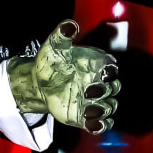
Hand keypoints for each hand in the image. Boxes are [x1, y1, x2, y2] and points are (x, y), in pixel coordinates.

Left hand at [7, 19, 120, 133]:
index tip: (104, 72)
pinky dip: (99, 126)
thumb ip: (63, 35)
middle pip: (113, 88)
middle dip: (105, 90)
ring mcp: (94, 101)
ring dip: (103, 110)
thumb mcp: (54, 46)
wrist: (39, 82)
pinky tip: (92, 125)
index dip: (110, 70)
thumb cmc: (52, 62)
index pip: (111, 68)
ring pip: (109, 107)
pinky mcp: (86, 117)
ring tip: (89, 110)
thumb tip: (69, 26)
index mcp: (97, 64)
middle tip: (89, 90)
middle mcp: (100, 83)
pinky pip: (99, 124)